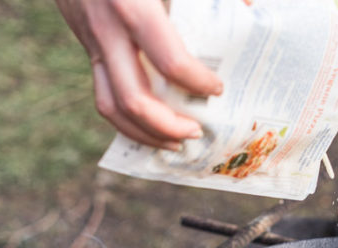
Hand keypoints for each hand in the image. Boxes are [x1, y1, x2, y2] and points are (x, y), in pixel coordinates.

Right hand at [56, 0, 222, 149]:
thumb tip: (251, 6)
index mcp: (132, 7)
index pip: (170, 62)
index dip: (198, 82)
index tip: (218, 88)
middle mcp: (107, 30)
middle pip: (133, 99)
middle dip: (169, 125)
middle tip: (197, 132)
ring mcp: (90, 40)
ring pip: (109, 106)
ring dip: (144, 133)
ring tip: (174, 143)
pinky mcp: (86, 44)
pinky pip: (102, 92)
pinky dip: (127, 117)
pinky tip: (152, 126)